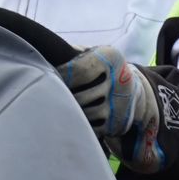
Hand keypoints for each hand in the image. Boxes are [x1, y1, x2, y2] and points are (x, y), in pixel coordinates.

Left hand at [59, 46, 167, 172]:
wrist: (135, 90)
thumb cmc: (101, 68)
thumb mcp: (94, 53)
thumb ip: (72, 52)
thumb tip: (43, 55)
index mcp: (111, 58)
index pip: (79, 71)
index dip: (60, 75)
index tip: (47, 77)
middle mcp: (119, 80)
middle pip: (80, 95)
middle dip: (63, 97)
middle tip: (48, 96)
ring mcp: (119, 104)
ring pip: (85, 113)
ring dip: (69, 111)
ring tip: (57, 107)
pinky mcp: (117, 123)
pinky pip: (91, 127)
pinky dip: (79, 124)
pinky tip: (71, 118)